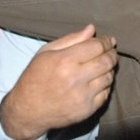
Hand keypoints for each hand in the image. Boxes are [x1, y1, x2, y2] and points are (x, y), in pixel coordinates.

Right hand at [0, 24, 116, 139]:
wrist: (27, 111)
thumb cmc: (35, 77)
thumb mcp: (46, 52)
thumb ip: (71, 39)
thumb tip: (92, 29)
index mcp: (64, 61)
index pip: (96, 46)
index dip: (106, 42)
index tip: (109, 40)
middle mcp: (75, 78)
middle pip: (106, 61)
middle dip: (112, 54)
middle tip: (111, 51)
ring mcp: (82, 96)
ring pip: (109, 77)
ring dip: (110, 69)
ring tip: (104, 66)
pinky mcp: (86, 110)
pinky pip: (106, 94)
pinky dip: (106, 85)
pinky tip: (99, 81)